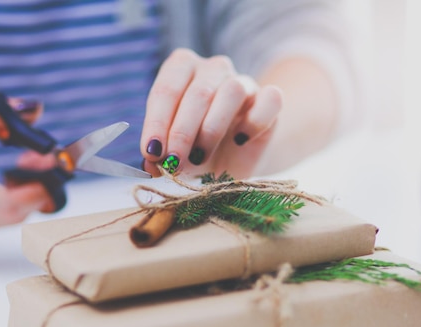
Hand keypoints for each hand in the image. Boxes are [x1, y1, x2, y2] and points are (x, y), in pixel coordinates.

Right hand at [0, 97, 52, 230]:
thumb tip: (31, 110)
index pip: (6, 202)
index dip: (37, 187)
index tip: (50, 164)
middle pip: (11, 216)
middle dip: (37, 190)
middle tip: (44, 163)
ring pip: (4, 222)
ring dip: (26, 198)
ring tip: (29, 167)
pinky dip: (10, 204)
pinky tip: (13, 181)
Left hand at [140, 48, 282, 178]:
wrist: (232, 162)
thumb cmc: (193, 150)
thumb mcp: (171, 151)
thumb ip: (160, 152)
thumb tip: (151, 163)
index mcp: (182, 68)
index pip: (167, 89)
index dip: (157, 123)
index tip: (152, 152)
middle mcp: (213, 69)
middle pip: (198, 93)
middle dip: (182, 132)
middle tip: (174, 163)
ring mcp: (244, 82)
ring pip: (232, 92)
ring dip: (212, 129)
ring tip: (201, 156)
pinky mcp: (269, 101)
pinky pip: (270, 100)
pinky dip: (254, 122)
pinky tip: (240, 141)